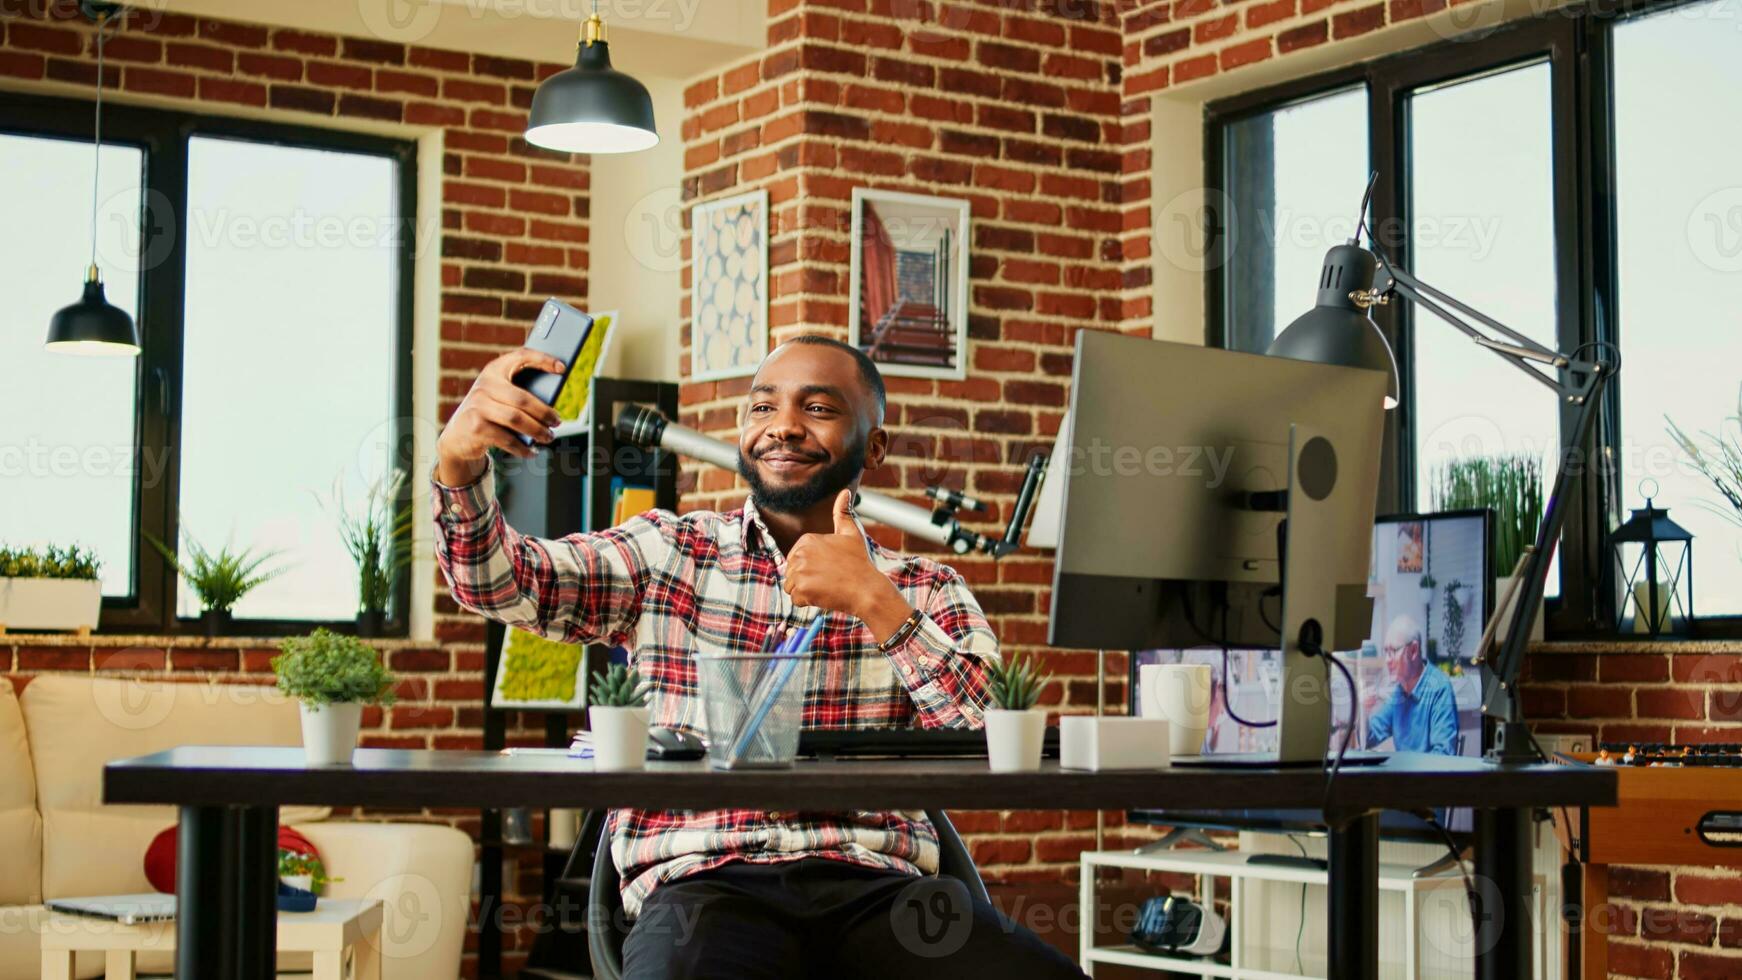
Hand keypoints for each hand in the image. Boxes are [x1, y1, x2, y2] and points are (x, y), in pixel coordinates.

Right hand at [436, 348, 566, 485]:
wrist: (457, 436)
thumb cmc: (488, 413)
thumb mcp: (500, 398)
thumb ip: (520, 394)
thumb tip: (551, 408)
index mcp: (494, 371)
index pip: (520, 357)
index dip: (542, 359)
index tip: (562, 367)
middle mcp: (484, 385)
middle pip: (522, 398)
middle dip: (544, 412)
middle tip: (557, 422)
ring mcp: (477, 406)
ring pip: (516, 419)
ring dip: (537, 431)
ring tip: (548, 437)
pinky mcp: (475, 427)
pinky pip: (507, 439)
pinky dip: (523, 448)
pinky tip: (532, 451)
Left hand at [782, 490, 912, 637]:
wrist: (867, 589)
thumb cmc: (860, 562)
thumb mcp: (852, 533)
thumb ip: (843, 513)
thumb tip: (845, 491)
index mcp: (808, 539)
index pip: (796, 558)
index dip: (812, 566)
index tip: (829, 568)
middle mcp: (801, 553)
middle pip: (792, 571)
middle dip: (807, 578)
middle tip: (829, 579)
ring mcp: (800, 571)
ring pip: (791, 586)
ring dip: (806, 591)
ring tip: (826, 587)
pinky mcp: (801, 589)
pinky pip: (795, 600)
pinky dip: (807, 602)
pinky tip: (824, 596)